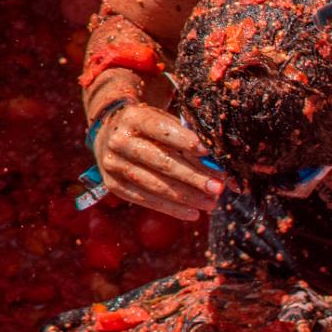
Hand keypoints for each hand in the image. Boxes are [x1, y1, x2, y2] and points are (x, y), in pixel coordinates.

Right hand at [92, 101, 223, 220]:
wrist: (109, 135)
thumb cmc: (150, 129)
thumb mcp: (166, 123)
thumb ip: (190, 140)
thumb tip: (222, 168)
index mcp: (133, 118)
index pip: (161, 129)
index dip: (184, 140)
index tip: (206, 151)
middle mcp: (119, 141)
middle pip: (161, 161)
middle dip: (193, 177)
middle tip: (217, 187)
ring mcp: (113, 164)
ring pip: (155, 184)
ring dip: (187, 197)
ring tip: (211, 204)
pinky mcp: (113, 184)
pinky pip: (145, 199)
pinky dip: (172, 209)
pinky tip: (193, 214)